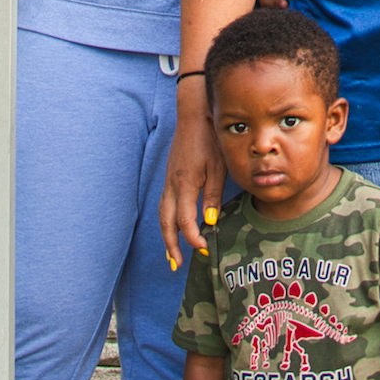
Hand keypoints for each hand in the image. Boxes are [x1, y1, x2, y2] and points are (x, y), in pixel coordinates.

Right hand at [158, 97, 226, 268]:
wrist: (194, 115)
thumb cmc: (209, 139)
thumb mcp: (218, 167)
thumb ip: (212, 194)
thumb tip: (209, 221)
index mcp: (184, 183)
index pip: (184, 220)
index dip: (192, 237)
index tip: (204, 248)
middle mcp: (172, 184)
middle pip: (166, 222)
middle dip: (171, 244)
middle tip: (177, 264)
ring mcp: (169, 180)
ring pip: (162, 214)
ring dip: (166, 234)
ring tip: (173, 252)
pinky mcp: (170, 176)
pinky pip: (164, 204)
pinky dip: (167, 220)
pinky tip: (174, 226)